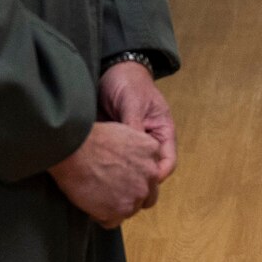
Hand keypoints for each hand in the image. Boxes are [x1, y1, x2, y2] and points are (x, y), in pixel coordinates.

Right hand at [49, 121, 162, 228]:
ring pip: (130, 210)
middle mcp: (150, 174)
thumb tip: (130, 165)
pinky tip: (90, 206)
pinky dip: (101, 217)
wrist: (72, 149)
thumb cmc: (89, 139)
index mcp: (152, 151)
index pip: (151, 173)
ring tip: (96, 198)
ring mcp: (137, 193)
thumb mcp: (124, 133)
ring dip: (115, 207)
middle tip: (110, 192)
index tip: (121, 178)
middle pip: (147, 195)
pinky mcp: (121, 209)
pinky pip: (113, 222)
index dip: (136, 178)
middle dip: (131, 196)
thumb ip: (135, 151)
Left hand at [100, 62, 176, 207]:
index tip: (142, 184)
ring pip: (130, 170)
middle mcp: (148, 143)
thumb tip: (132, 152)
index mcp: (162, 133)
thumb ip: (134, 126)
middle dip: (138, 183)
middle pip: (149, 171)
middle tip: (121, 191)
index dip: (158, 176)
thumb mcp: (133, 102)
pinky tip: (94, 173)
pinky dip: (106, 171)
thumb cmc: (129, 83)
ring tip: (106, 185)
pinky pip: (113, 163)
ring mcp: (131, 146)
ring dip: (120, 179)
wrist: (111, 71)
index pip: (167, 162)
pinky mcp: (114, 146)